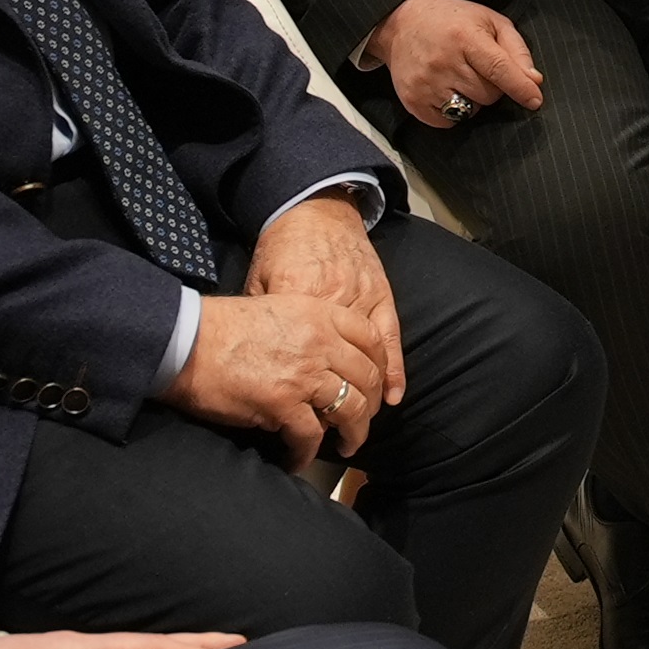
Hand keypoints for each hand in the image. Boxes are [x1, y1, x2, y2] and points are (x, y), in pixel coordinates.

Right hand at [160, 291, 389, 472]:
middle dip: (371, 406)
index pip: (372, 339)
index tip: (377, 384)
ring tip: (347, 445)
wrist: (188, 341)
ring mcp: (305, 374)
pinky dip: (307, 453)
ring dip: (352, 434)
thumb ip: (311, 328)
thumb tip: (327, 359)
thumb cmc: (225, 326)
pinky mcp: (283, 404)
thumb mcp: (280, 308)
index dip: (380, 366)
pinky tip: (298, 459)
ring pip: (350, 410)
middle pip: (367, 378)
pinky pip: (310, 437)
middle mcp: (321, 342)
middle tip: (363, 421)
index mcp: (321, 313)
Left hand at [247, 196, 402, 412]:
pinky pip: (390, 337)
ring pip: (367, 359)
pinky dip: (394, 367)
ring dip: (366, 396)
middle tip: (335, 440)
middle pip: (339, 370)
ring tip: (361, 426)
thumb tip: (254, 363)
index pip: (304, 366)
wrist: (314, 208)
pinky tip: (394, 395)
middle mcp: (334, 307)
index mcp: (300, 306)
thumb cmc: (280, 247)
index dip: (304, 403)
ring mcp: (362, 301)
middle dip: (339, 411)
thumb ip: (262, 322)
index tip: (300, 432)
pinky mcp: (381, 295)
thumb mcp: (258, 285)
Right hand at [365, 0, 542, 127]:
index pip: (499, 69)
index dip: (520, 88)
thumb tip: (533, 80)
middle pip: (488, 94)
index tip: (535, 100)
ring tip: (460, 76)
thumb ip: (516, 50)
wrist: (403, 23)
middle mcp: (443, 61)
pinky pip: (447, 122)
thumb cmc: (452, 21)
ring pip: (470, 110)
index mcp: (465, 37)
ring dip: (473, 99)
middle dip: (492, 86)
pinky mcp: (413, 100)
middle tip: (478, 68)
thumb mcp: (490, 22)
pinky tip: (446, 89)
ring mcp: (426, 83)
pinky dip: (453, 112)